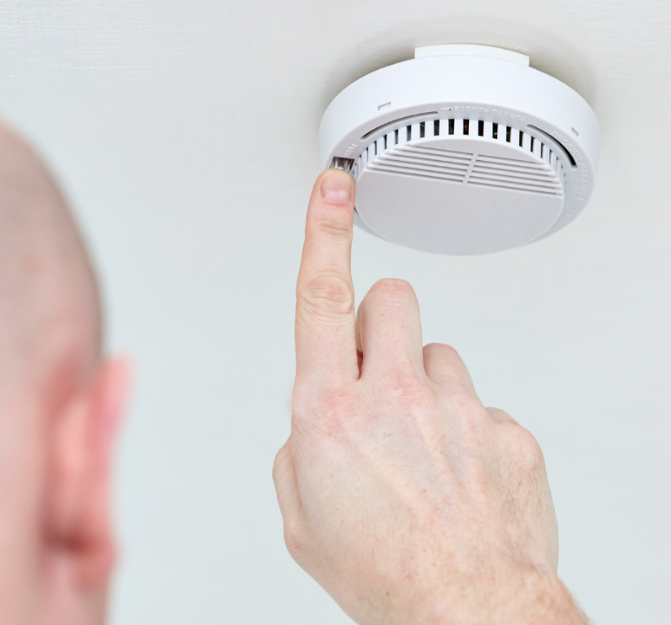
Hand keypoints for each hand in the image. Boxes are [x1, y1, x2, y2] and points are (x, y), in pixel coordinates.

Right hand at [272, 169, 586, 624]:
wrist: (467, 610)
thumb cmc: (383, 573)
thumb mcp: (300, 516)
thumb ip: (299, 449)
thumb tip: (316, 427)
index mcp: (329, 413)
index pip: (322, 297)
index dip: (324, 232)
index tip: (332, 187)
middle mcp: (394, 397)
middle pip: (392, 300)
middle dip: (380, 321)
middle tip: (378, 368)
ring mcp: (458, 409)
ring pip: (439, 354)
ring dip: (423, 385)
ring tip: (421, 448)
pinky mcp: (506, 430)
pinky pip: (480, 406)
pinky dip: (466, 432)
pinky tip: (458, 477)